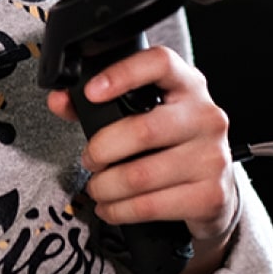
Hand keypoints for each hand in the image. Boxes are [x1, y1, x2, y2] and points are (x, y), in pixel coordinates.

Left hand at [45, 44, 238, 273]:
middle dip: (102, 150)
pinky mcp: (212, 196)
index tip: (91, 92)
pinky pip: (151, 206)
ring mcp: (213, 157)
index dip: (123, 74)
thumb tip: (59, 100)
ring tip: (97, 187)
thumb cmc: (168, 142)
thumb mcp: (139, 112)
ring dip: (106, 186)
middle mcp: (206, 116)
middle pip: (143, 130)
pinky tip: (110, 208)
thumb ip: (94, 102)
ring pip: (141, 175)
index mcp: (187, 85)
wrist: (214, 188)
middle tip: (89, 159)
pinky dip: (120, 210)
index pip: (160, 63)